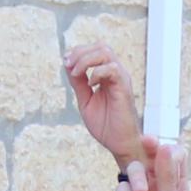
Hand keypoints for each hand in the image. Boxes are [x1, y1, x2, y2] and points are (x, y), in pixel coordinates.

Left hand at [62, 42, 146, 162]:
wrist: (119, 144)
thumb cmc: (106, 125)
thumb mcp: (85, 100)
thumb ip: (78, 83)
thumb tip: (67, 65)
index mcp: (108, 75)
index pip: (95, 50)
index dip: (78, 52)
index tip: (65, 63)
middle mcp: (116, 73)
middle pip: (101, 46)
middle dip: (80, 52)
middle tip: (69, 66)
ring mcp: (121, 79)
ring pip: (106, 52)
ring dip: (86, 60)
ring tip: (77, 73)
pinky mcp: (124, 88)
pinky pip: (112, 69)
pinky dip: (97, 73)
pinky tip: (90, 84)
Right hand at [102, 140, 182, 190]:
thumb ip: (166, 175)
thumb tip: (166, 145)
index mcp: (176, 188)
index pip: (175, 159)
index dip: (170, 149)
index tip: (164, 145)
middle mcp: (158, 187)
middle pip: (153, 158)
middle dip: (150, 149)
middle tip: (147, 140)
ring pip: (135, 169)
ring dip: (137, 178)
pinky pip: (122, 187)